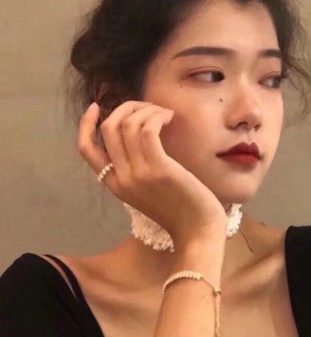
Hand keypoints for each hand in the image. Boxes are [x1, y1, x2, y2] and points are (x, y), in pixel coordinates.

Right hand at [78, 101, 227, 247]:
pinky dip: (157, 117)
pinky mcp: (159, 169)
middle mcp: (120, 178)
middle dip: (127, 108)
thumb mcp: (147, 190)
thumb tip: (138, 132)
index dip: (86, 123)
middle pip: (108, 128)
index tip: (97, 105)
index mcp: (114, 184)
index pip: (86, 149)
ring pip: (128, 125)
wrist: (197, 231)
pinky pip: (148, 130)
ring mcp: (138, 174)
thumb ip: (136, 167)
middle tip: (149, 107)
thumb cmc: (177, 209)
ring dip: (147, 110)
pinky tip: (169, 118)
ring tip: (164, 114)